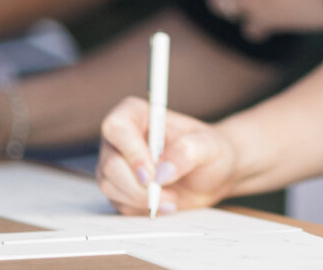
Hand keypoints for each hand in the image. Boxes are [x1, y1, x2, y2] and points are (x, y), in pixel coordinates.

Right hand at [95, 97, 239, 213]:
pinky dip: (142, 208)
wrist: (213, 174)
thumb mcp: (208, 146)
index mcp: (137, 114)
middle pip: (110, 163)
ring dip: (141, 199)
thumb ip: (188, 151)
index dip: (131, 152)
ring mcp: (117, 163)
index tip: (151, 175)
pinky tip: (165, 204)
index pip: (116, 127)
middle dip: (137, 185)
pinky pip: (118, 202)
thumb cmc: (210, 151)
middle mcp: (121, 138)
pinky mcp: (119, 187)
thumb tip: (162, 172)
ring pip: (109, 185)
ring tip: (171, 199)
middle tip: (166, 193)